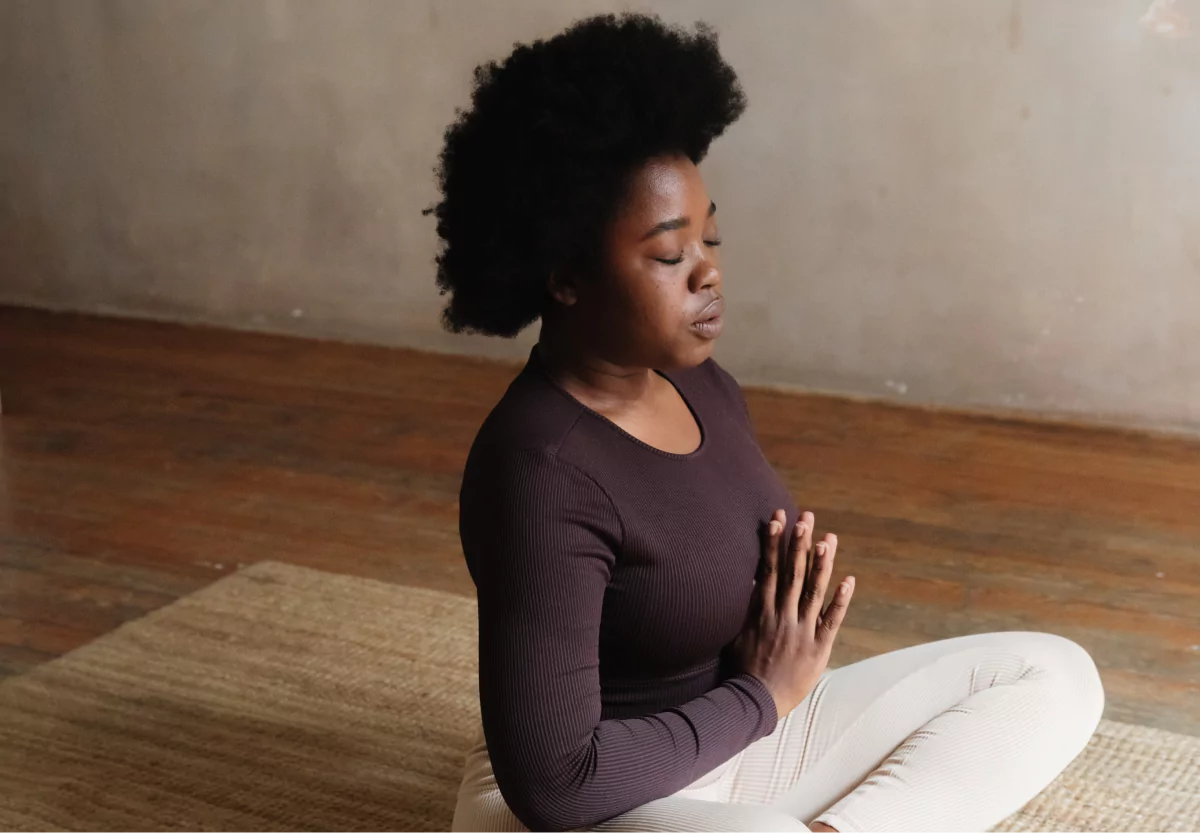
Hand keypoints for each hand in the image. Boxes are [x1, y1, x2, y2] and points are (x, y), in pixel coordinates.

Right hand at [728, 509, 854, 719]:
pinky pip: (832, 620)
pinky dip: (840, 600)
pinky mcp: (818, 648)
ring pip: (814, 590)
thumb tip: (749, 585)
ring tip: (828, 538)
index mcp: (761, 611)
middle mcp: (782, 615)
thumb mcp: (736, 634)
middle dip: (799, 543)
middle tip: (805, 517)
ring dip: (821, 563)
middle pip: (793, 572)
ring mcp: (801, 630)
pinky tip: (848, 579)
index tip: (777, 519)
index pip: (769, 569)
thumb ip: (746, 610)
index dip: (773, 542)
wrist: (753, 700)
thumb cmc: (742, 670)